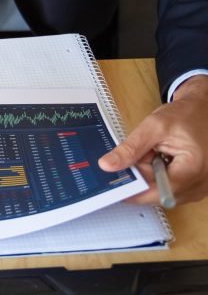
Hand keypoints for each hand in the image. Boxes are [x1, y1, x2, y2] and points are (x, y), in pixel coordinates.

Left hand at [99, 75, 207, 204]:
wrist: (202, 111)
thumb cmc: (184, 116)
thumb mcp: (153, 127)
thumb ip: (130, 148)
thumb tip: (106, 165)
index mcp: (194, 168)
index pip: (158, 192)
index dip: (134, 191)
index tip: (115, 186)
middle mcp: (201, 183)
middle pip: (159, 193)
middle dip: (143, 178)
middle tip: (139, 157)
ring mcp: (200, 187)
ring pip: (163, 192)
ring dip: (151, 177)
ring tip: (154, 155)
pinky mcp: (196, 187)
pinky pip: (171, 190)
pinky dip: (160, 177)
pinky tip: (161, 161)